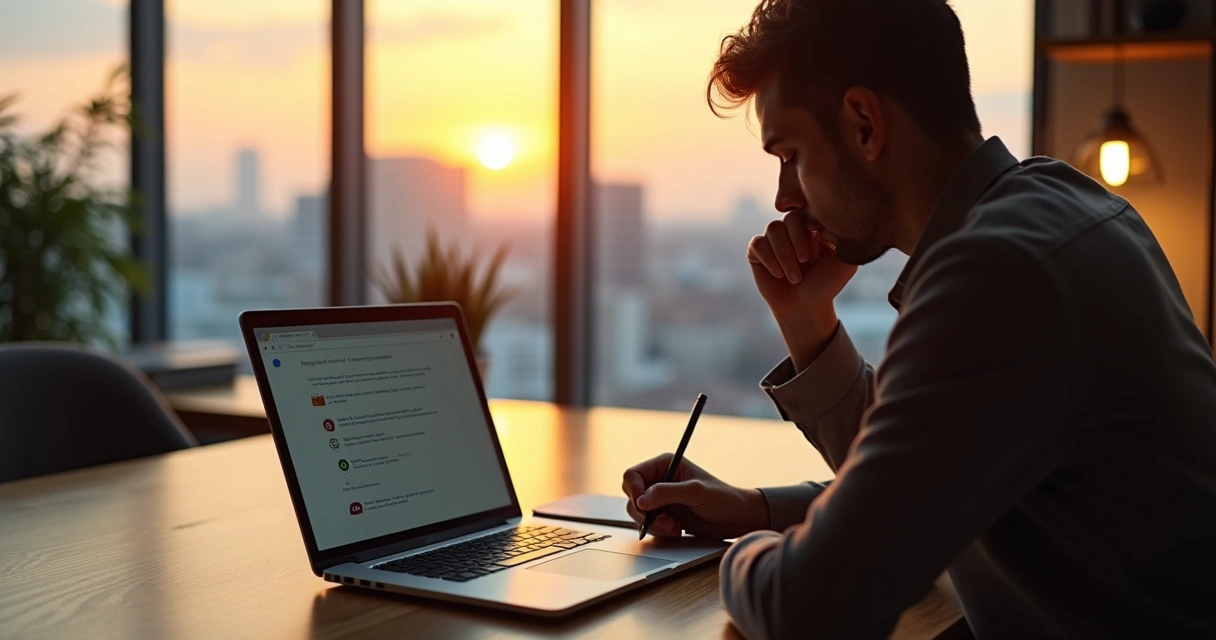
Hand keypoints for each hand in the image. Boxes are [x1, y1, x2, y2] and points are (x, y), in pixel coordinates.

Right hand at [621, 454, 768, 539]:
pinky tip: (676, 530)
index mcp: (665, 464)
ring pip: (638, 513)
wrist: (737, 519)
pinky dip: (658, 531)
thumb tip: (641, 500)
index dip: (634, 491)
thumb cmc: (723, 499)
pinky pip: (648, 525)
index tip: (643, 506)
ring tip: (674, 527)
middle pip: (632, 496)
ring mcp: (661, 499)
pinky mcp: (664, 515)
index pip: (633, 475)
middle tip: (663, 520)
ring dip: (653, 524)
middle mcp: (660, 480)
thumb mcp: (695, 492)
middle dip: (644, 512)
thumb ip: (667, 493)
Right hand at [747, 211, 857, 318]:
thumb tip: (834, 219)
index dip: (809, 222)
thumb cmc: (826, 284)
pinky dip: (770, 259)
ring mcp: (774, 238)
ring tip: (795, 277)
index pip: (808, 208)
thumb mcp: (845, 262)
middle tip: (806, 260)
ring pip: (773, 229)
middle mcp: (792, 228)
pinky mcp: (757, 250)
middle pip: (790, 217)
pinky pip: (758, 244)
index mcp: (813, 225)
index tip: (817, 243)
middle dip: (798, 240)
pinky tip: (779, 274)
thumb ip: (845, 240)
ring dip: (785, 254)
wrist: (805, 307)